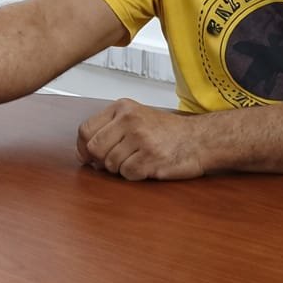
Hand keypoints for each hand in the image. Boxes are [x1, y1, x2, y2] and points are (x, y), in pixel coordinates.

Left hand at [76, 99, 203, 180]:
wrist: (200, 139)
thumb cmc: (166, 132)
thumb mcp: (135, 118)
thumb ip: (108, 130)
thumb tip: (82, 154)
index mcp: (122, 108)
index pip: (85, 129)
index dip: (83, 148)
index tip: (88, 157)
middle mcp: (129, 120)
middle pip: (94, 149)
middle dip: (102, 161)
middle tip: (117, 160)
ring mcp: (140, 138)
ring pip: (110, 164)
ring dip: (122, 168)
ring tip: (139, 159)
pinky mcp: (151, 157)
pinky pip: (128, 174)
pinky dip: (135, 175)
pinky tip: (147, 165)